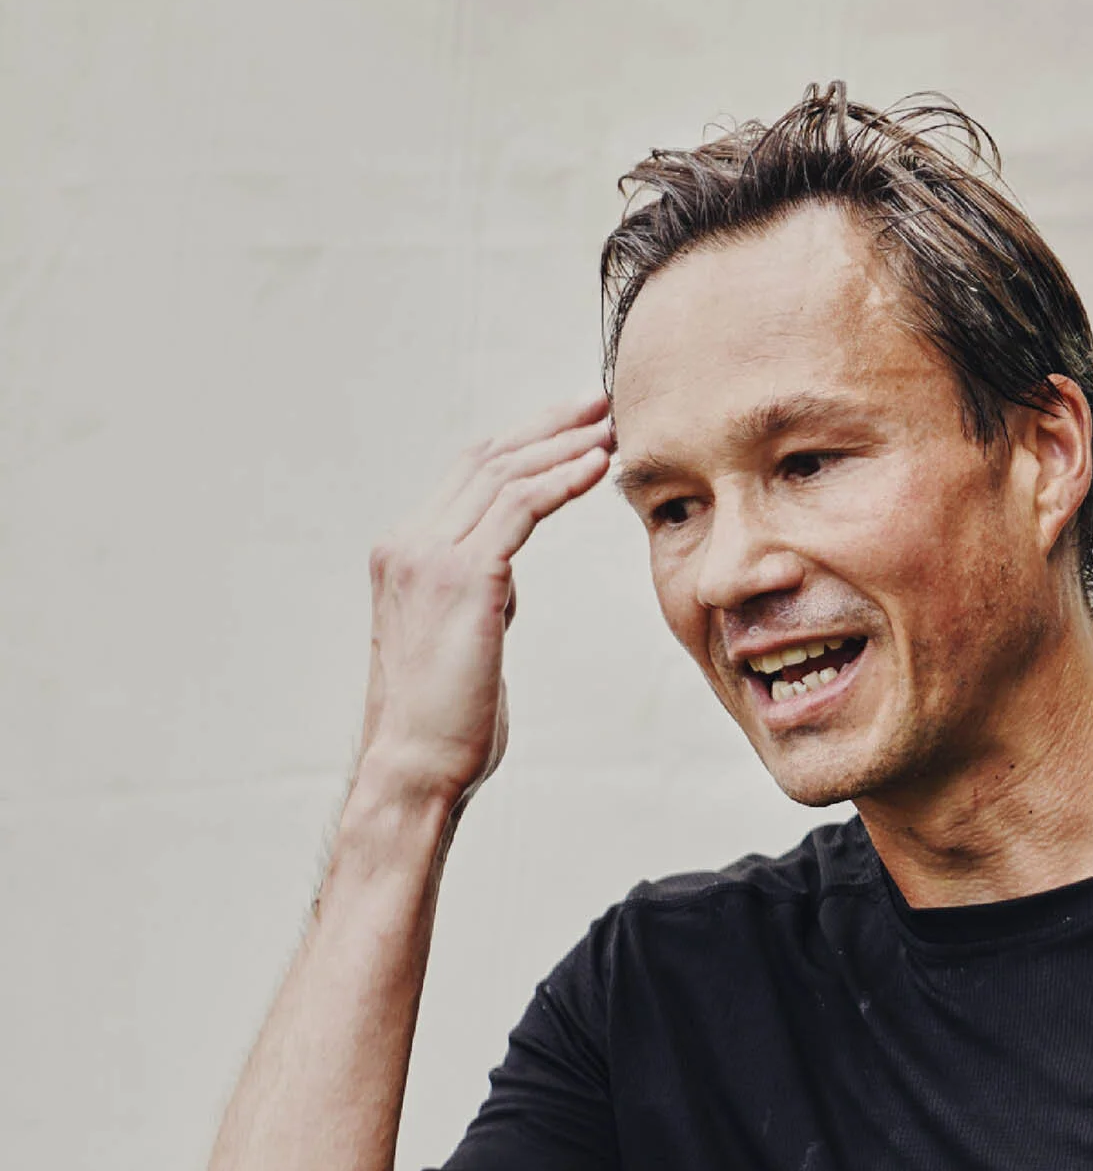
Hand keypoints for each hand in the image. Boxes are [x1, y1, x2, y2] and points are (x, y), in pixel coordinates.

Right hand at [358, 394, 613, 804]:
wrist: (416, 766)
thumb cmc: (447, 724)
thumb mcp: (462, 642)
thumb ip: (479, 599)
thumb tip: (505, 581)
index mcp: (404, 553)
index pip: (467, 477)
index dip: (522, 446)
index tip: (571, 429)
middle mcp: (408, 542)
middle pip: (485, 459)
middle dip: (547, 427)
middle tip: (598, 404)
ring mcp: (428, 554)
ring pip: (504, 474)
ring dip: (563, 444)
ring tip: (611, 426)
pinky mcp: (462, 576)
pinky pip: (519, 508)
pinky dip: (561, 480)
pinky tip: (598, 465)